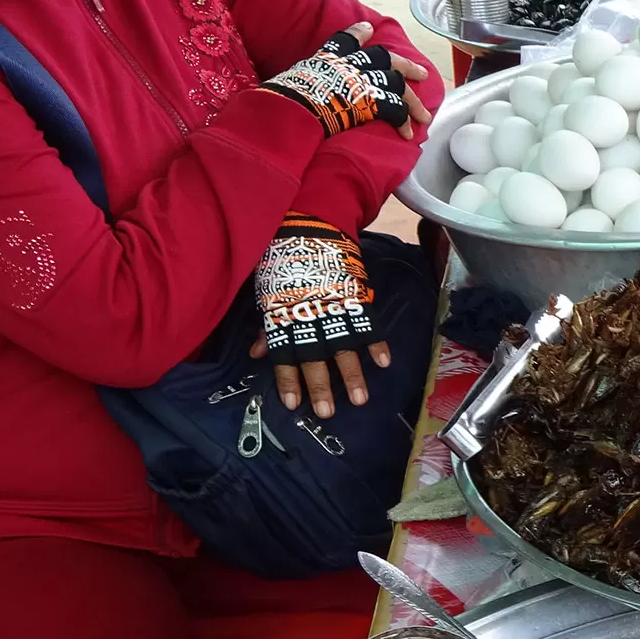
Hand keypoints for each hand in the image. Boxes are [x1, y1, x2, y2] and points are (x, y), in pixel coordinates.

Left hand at [251, 213, 393, 417]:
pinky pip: (366, 323)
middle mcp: (308, 317)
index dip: (289, 380)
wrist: (308, 226)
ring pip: (343, 348)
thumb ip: (266, 323)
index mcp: (284, 316)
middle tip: (326, 413)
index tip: (293, 404)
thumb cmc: (282, 261)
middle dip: (320, 386)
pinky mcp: (354, 297)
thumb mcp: (267, 292)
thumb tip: (256, 352)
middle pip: (314, 358)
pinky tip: (383, 362)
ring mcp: (333, 308)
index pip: (284, 355)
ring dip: (351, 375)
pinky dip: (375, 342)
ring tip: (360, 399)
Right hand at [260, 23, 432, 138]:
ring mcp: (361, 80)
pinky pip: (395, 109)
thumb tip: (285, 94)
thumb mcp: (288, 82)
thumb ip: (299, 84)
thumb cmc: (282, 99)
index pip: (344, 41)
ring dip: (413, 101)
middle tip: (421, 72)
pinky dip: (403, 122)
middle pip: (383, 58)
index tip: (368, 28)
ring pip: (397, 83)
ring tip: (424, 116)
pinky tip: (408, 134)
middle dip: (405, 65)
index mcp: (326, 59)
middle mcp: (348, 65)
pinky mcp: (371, 99)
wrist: (291, 107)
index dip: (358, 34)